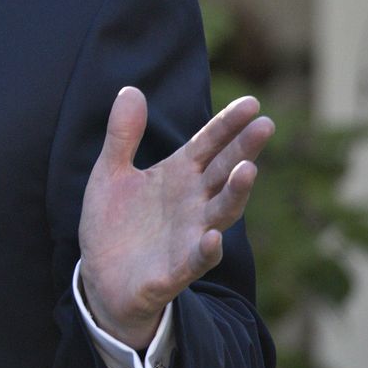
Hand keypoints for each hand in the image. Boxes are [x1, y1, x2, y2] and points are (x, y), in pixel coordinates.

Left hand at [79, 87, 274, 349]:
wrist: (101, 278)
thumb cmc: (114, 223)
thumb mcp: (110, 173)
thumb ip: (122, 134)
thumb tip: (131, 89)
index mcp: (177, 176)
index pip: (208, 145)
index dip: (228, 125)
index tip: (253, 103)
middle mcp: (192, 203)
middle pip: (223, 172)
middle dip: (244, 150)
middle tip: (265, 125)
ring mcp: (188, 236)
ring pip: (221, 213)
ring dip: (235, 194)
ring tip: (247, 169)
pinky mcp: (175, 270)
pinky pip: (196, 260)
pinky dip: (206, 249)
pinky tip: (212, 236)